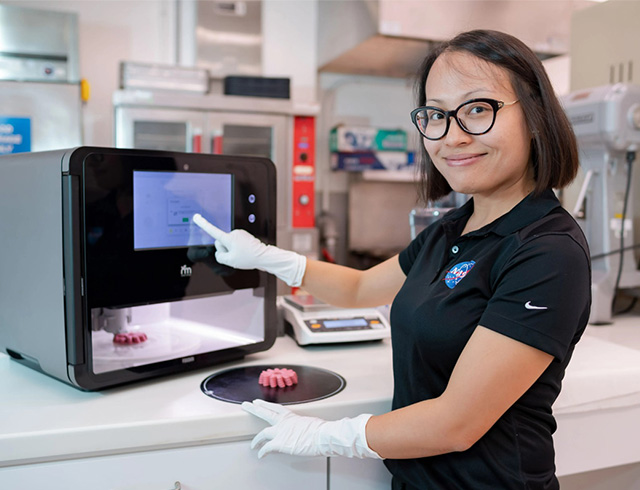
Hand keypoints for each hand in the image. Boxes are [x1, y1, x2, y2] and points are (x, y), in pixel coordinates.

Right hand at [193, 214, 305, 286]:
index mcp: (229, 238)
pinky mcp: (244, 236)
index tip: (196, 217)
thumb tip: (219, 252)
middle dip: (225, 250)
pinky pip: (235, 244)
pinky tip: (245, 253)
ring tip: (243, 255)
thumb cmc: (249, 258)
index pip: (213, 231)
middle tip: (236, 256)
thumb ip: (219, 256)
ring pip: (229, 244)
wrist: (264, 257)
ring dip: (233, 250)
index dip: (203, 224)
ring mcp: (239, 234)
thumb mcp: (230, 261)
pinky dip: (238, 249)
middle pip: (221, 242)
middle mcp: (233, 234)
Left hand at [241, 399, 382, 459]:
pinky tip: (260, 454)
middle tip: (246, 405)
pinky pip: (267, 448)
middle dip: (254, 408)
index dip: (266, 404)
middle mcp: (284, 422)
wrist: (324, 436)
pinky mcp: (280, 443)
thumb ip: (305, 426)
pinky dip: (262, 451)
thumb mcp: (312, 423)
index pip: (275, 408)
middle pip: (264, 413)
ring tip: (252, 444)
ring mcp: (281, 432)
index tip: (258, 402)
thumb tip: (309, 429)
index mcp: (292, 416)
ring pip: (262, 433)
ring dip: (256, 439)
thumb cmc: (322, 431)